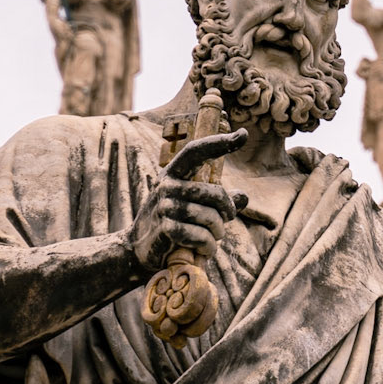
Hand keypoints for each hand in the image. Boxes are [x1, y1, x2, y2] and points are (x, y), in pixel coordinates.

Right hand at [129, 127, 252, 272]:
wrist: (138, 248)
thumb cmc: (171, 222)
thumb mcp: (192, 205)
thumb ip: (218, 201)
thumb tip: (244, 196)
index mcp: (173, 173)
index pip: (196, 151)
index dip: (219, 142)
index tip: (243, 134)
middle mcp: (167, 185)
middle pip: (215, 193)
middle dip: (228, 210)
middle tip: (226, 220)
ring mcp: (165, 207)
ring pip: (211, 218)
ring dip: (218, 232)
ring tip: (213, 237)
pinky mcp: (166, 230)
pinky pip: (202, 236)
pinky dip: (209, 246)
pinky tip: (205, 250)